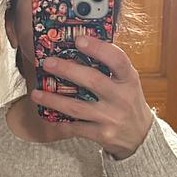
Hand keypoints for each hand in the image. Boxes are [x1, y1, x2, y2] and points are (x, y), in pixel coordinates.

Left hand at [30, 35, 154, 159]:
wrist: (140, 137)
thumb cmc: (128, 103)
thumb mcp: (128, 83)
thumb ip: (111, 69)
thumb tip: (82, 47)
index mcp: (129, 80)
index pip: (117, 60)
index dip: (98, 48)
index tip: (79, 40)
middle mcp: (121, 98)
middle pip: (92, 80)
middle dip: (66, 70)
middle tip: (47, 63)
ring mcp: (111, 118)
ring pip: (77, 107)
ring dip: (53, 100)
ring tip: (36, 93)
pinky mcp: (102, 135)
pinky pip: (76, 127)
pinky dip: (60, 121)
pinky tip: (47, 115)